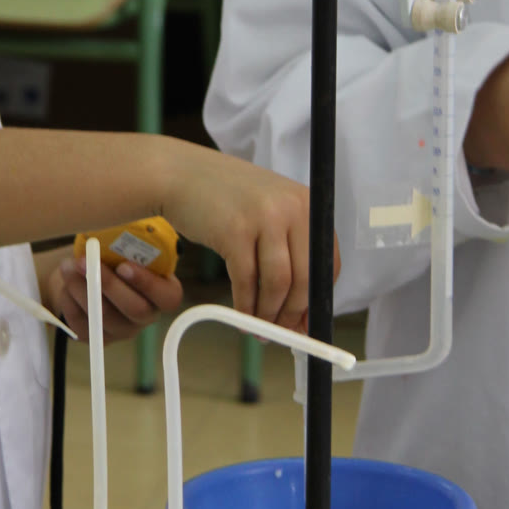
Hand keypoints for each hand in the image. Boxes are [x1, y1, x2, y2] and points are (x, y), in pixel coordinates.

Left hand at [44, 251, 182, 343]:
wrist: (92, 271)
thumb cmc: (117, 253)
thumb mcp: (130, 244)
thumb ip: (132, 240)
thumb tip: (119, 220)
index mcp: (164, 293)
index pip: (168, 298)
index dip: (147, 284)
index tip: (123, 265)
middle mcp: (147, 316)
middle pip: (134, 309)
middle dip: (107, 284)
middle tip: (84, 262)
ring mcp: (122, 330)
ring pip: (104, 318)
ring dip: (82, 290)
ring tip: (68, 266)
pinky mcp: (97, 338)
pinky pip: (83, 326)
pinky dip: (71, 303)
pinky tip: (66, 284)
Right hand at [156, 140, 337, 331]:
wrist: (181, 174)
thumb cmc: (225, 198)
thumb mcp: (269, 210)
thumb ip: (289, 247)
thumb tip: (303, 307)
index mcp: (307, 204)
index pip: (327, 262)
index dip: (317, 299)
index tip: (307, 323)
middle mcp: (292, 207)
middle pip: (305, 277)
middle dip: (294, 314)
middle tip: (281, 334)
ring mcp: (263, 217)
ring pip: (278, 283)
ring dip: (268, 314)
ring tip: (259, 329)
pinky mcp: (234, 230)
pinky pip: (246, 281)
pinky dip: (245, 305)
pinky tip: (241, 315)